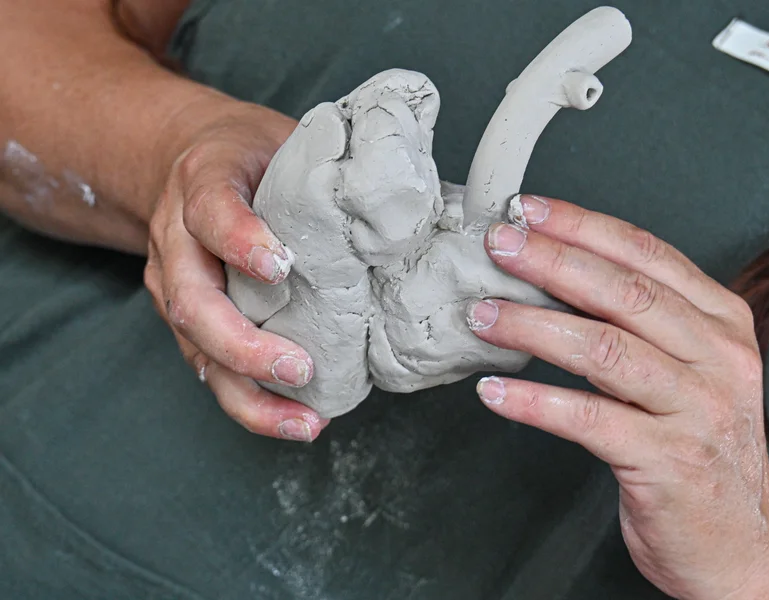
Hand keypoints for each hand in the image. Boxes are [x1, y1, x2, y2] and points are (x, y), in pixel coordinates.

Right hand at [144, 96, 327, 441]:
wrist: (189, 159)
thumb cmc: (250, 154)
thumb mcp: (284, 140)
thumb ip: (326, 170)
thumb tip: (407, 201)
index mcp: (202, 184)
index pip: (211, 212)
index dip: (239, 240)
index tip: (280, 266)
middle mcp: (176, 241)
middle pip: (191, 303)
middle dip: (244, 345)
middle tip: (301, 369)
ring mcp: (173, 284)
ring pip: (195, 350)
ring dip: (248, 395)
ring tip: (304, 423)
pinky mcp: (186, 320)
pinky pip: (209, 367)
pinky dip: (250, 400)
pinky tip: (293, 419)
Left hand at [468, 195, 768, 598]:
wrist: (739, 544)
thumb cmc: (697, 446)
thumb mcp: (687, 370)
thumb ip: (640, 324)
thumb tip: (550, 278)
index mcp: (721, 322)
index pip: (646, 254)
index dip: (582, 226)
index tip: (529, 210)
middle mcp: (717, 357)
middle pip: (622, 292)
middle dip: (550, 261)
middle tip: (497, 244)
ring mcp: (697, 409)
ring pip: (604, 348)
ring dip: (532, 325)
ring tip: (480, 315)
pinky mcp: (668, 461)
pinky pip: (589, 419)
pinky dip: (534, 402)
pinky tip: (495, 392)